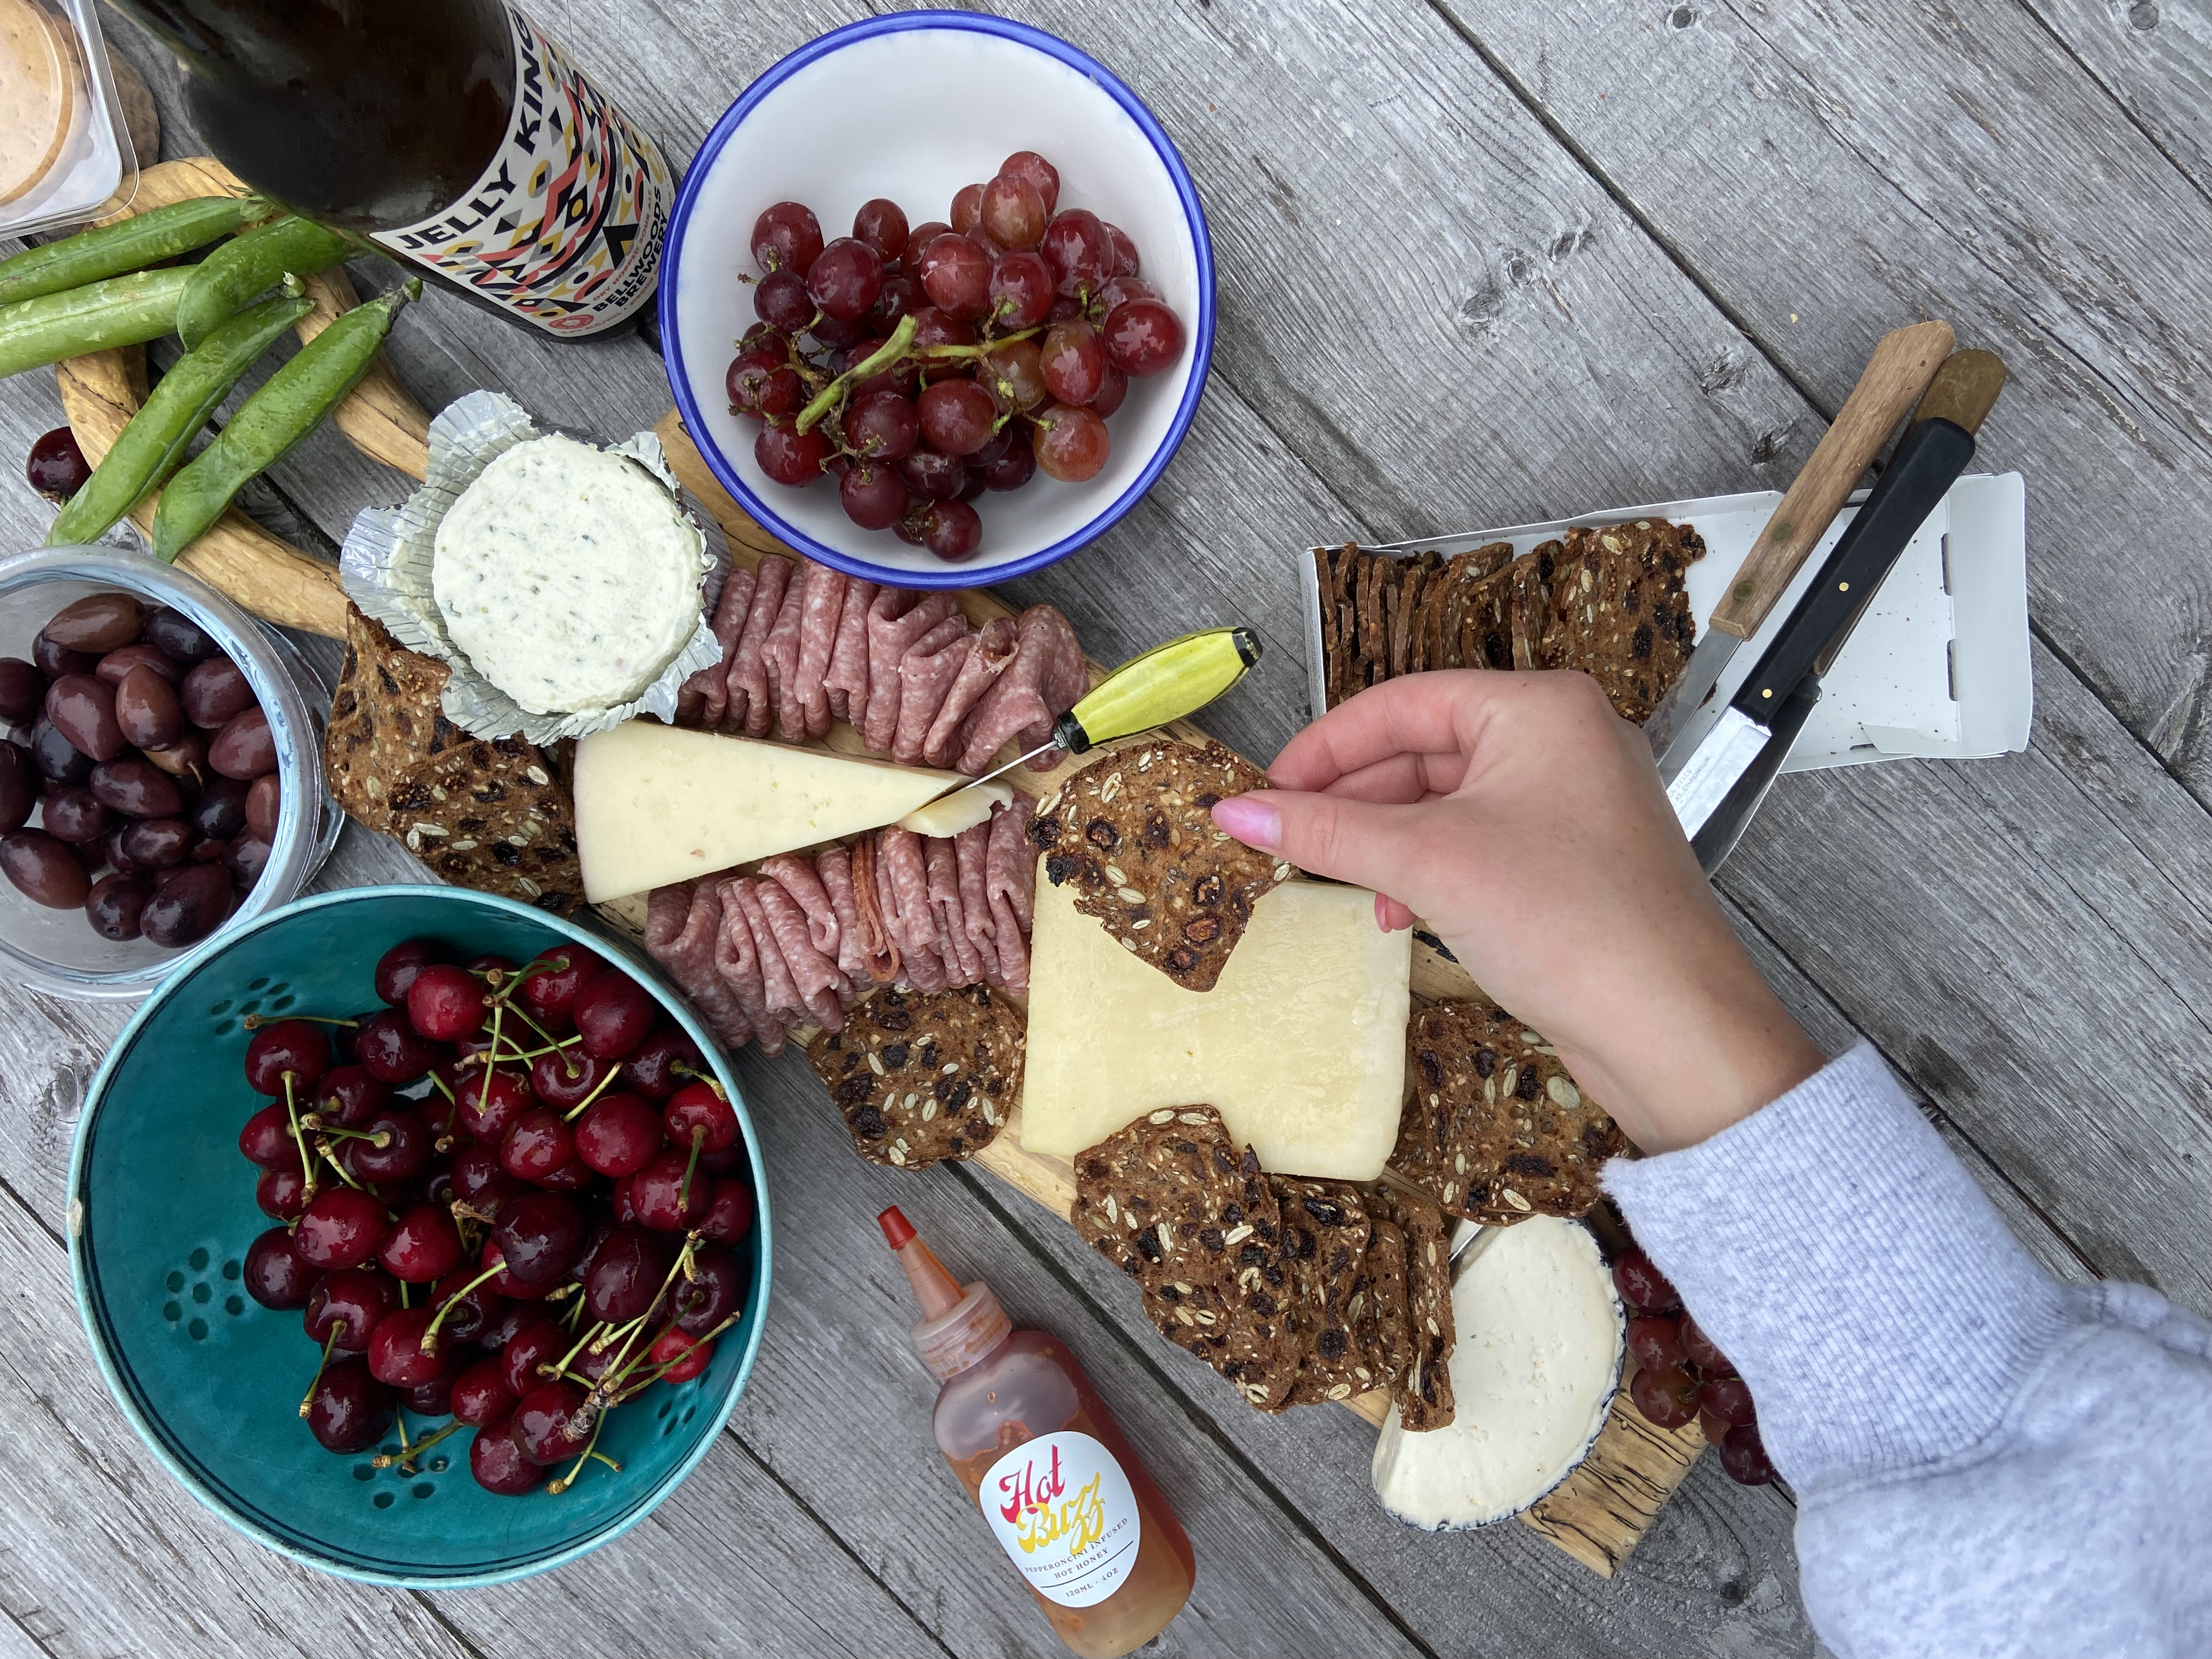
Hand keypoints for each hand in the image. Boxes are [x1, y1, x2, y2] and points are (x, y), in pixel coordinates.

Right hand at [1209, 671, 1821, 1152]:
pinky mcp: (1577, 864)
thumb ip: (1326, 832)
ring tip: (1343, 885)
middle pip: (1424, 750)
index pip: (1403, 703)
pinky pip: (1481, 846)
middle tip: (1288, 841)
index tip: (1267, 790)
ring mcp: (1576, 804)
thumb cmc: (1575, 926)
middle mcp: (1566, 741)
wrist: (1676, 1033)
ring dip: (1387, 843)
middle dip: (1353, 801)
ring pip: (1449, 804)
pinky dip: (1430, 872)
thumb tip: (1237, 811)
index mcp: (1540, 708)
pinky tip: (1397, 914)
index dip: (1325, 746)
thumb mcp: (1427, 864)